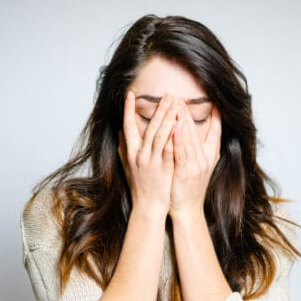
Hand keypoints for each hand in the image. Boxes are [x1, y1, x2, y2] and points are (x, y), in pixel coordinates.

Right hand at [118, 91, 178, 216]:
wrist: (147, 206)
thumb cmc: (139, 187)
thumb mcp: (127, 167)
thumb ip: (124, 149)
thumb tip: (120, 132)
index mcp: (130, 152)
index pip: (127, 126)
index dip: (128, 110)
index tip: (130, 95)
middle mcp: (139, 155)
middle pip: (149, 127)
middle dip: (158, 109)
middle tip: (167, 94)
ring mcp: (151, 161)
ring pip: (159, 134)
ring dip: (167, 117)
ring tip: (175, 103)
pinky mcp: (163, 167)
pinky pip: (168, 148)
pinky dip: (173, 135)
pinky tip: (179, 123)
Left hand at [168, 99, 221, 218]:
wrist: (187, 210)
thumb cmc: (189, 188)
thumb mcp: (197, 166)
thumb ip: (196, 150)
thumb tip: (193, 134)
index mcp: (210, 157)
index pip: (216, 133)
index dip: (216, 117)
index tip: (215, 103)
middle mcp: (205, 159)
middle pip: (198, 131)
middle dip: (189, 113)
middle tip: (182, 97)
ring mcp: (196, 165)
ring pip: (190, 138)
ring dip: (184, 121)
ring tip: (178, 105)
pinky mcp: (186, 171)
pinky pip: (182, 151)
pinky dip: (179, 138)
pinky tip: (176, 126)